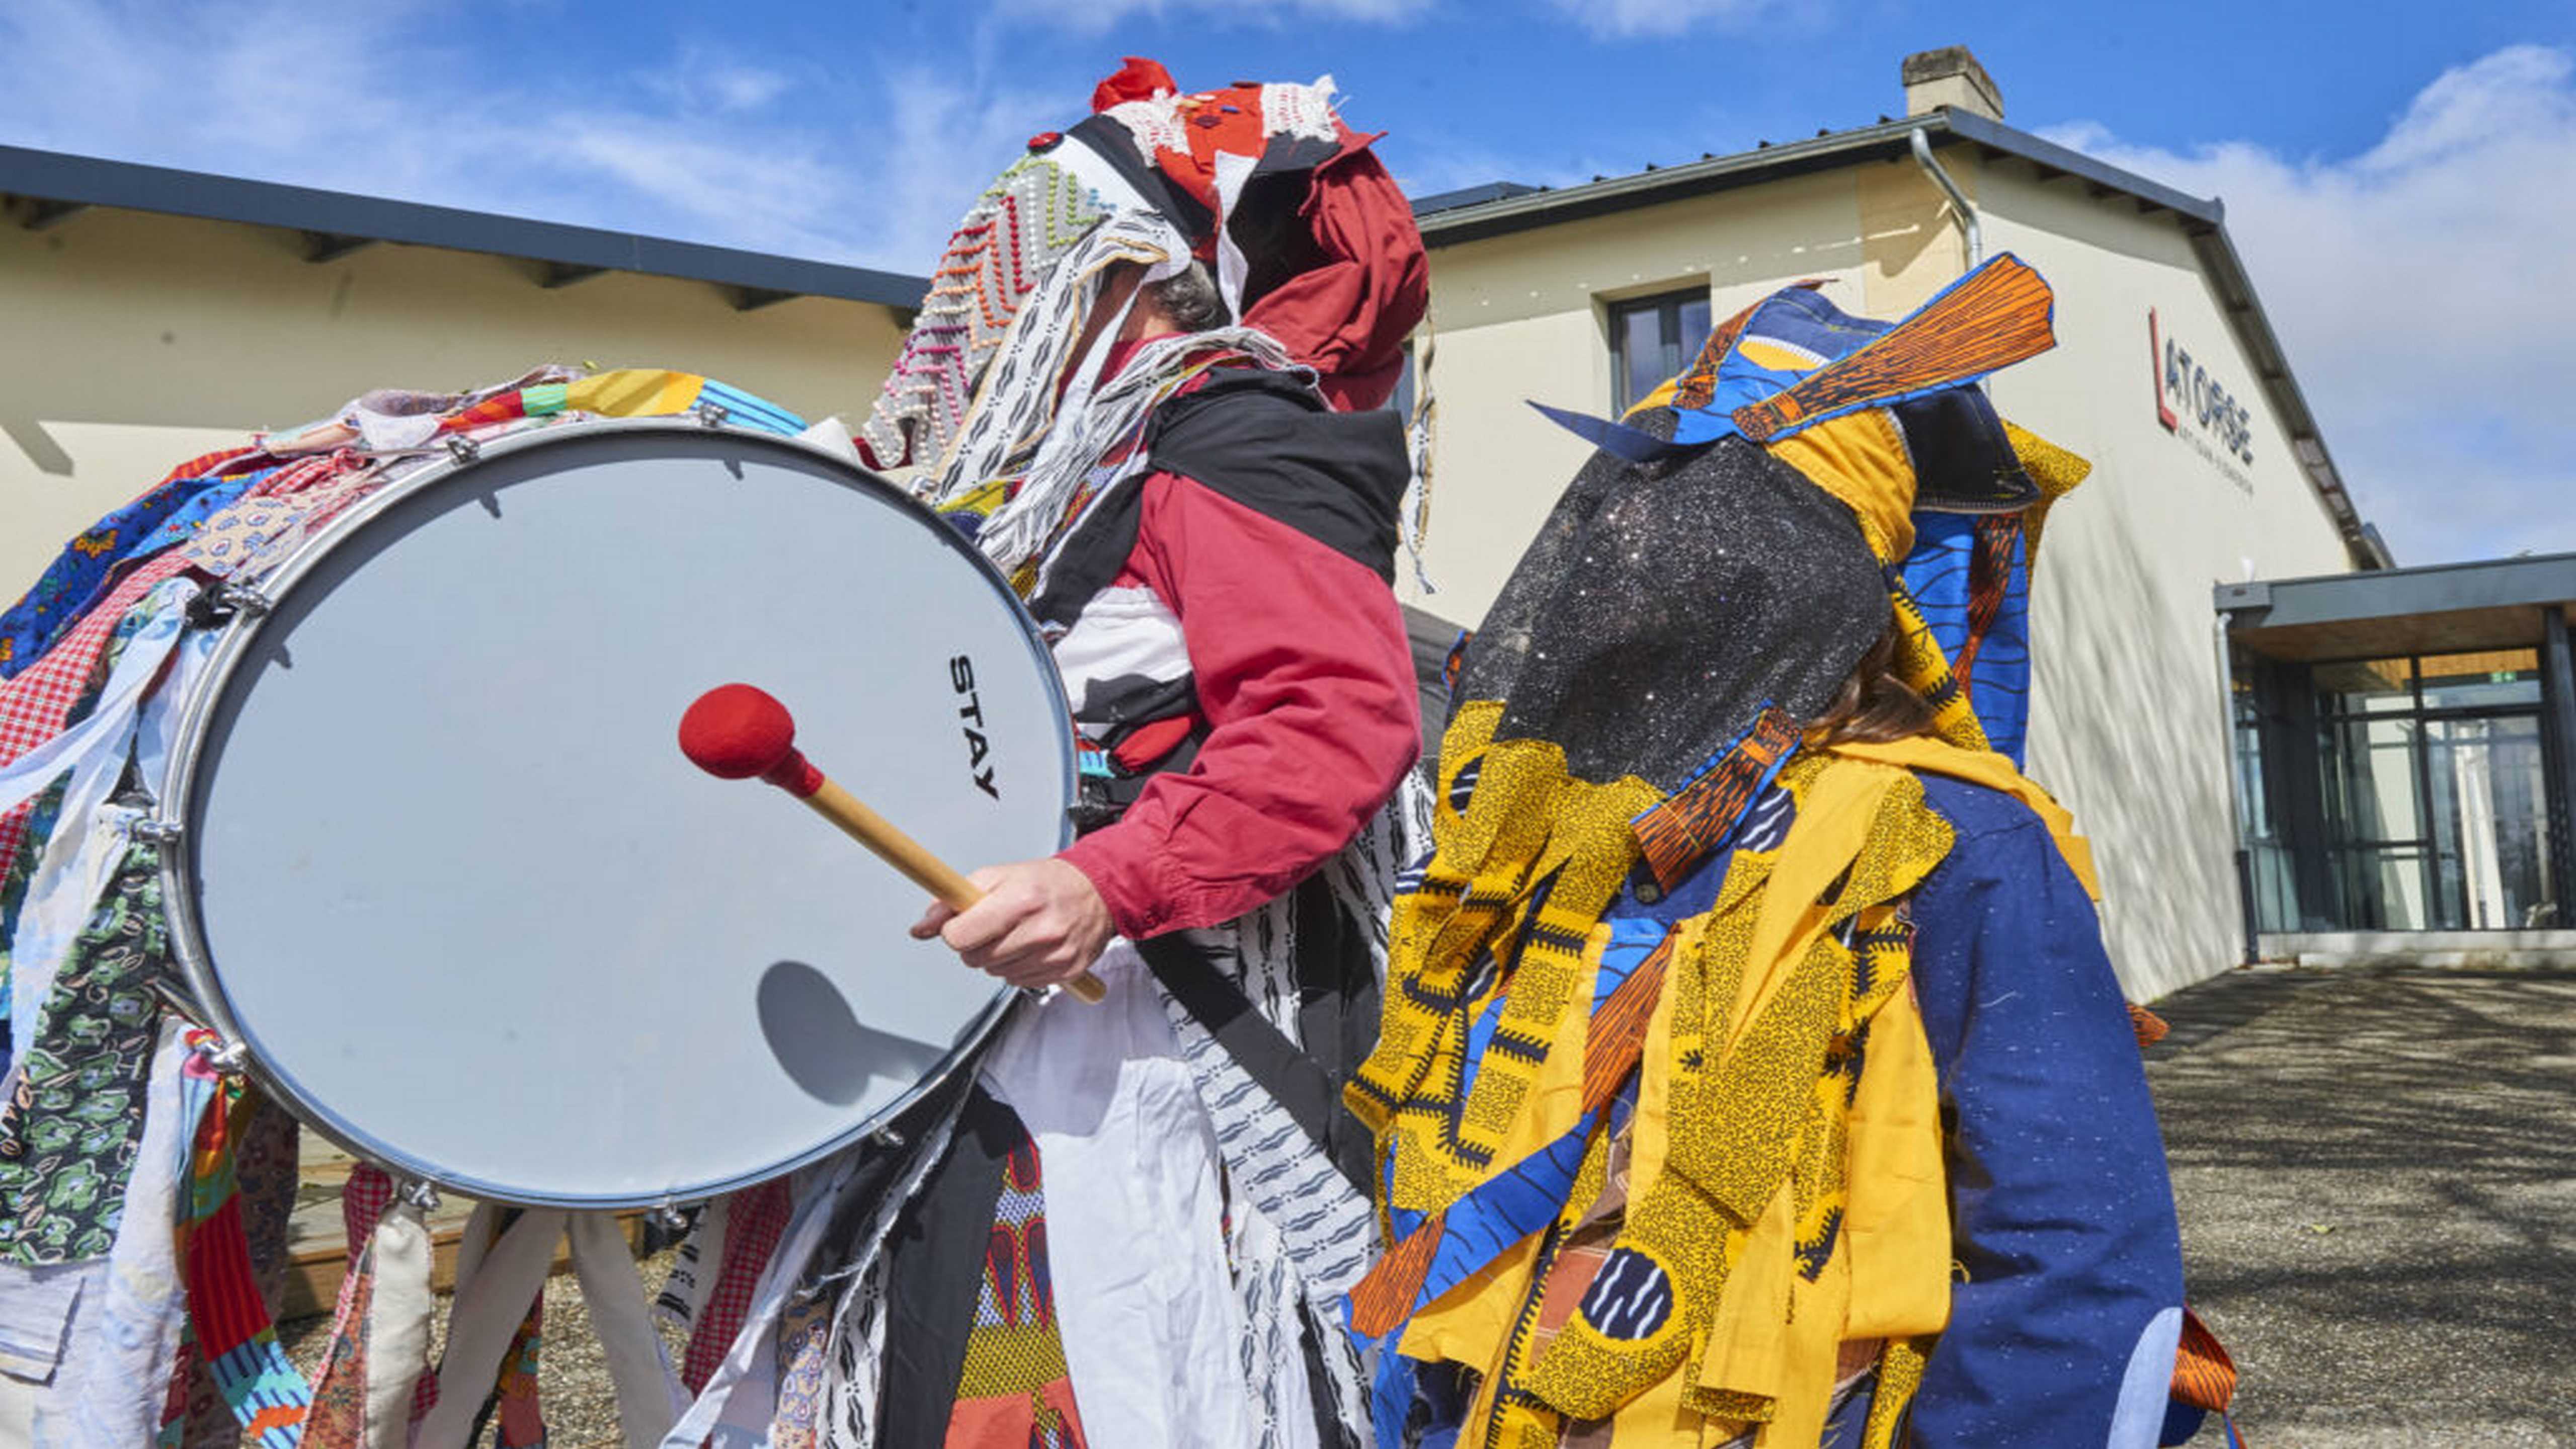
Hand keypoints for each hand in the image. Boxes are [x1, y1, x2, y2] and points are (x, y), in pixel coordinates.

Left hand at [909, 857, 1113, 990]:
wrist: (1098, 892)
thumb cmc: (1047, 882)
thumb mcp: (997, 876)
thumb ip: (954, 899)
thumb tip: (922, 926)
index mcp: (1020, 900)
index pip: (961, 936)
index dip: (953, 931)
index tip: (960, 923)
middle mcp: (1040, 930)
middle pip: (975, 958)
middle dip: (975, 943)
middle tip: (992, 925)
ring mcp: (1054, 954)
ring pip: (995, 972)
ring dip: (997, 956)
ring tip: (1016, 933)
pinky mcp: (1064, 972)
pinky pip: (1019, 981)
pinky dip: (1018, 966)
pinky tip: (1031, 946)